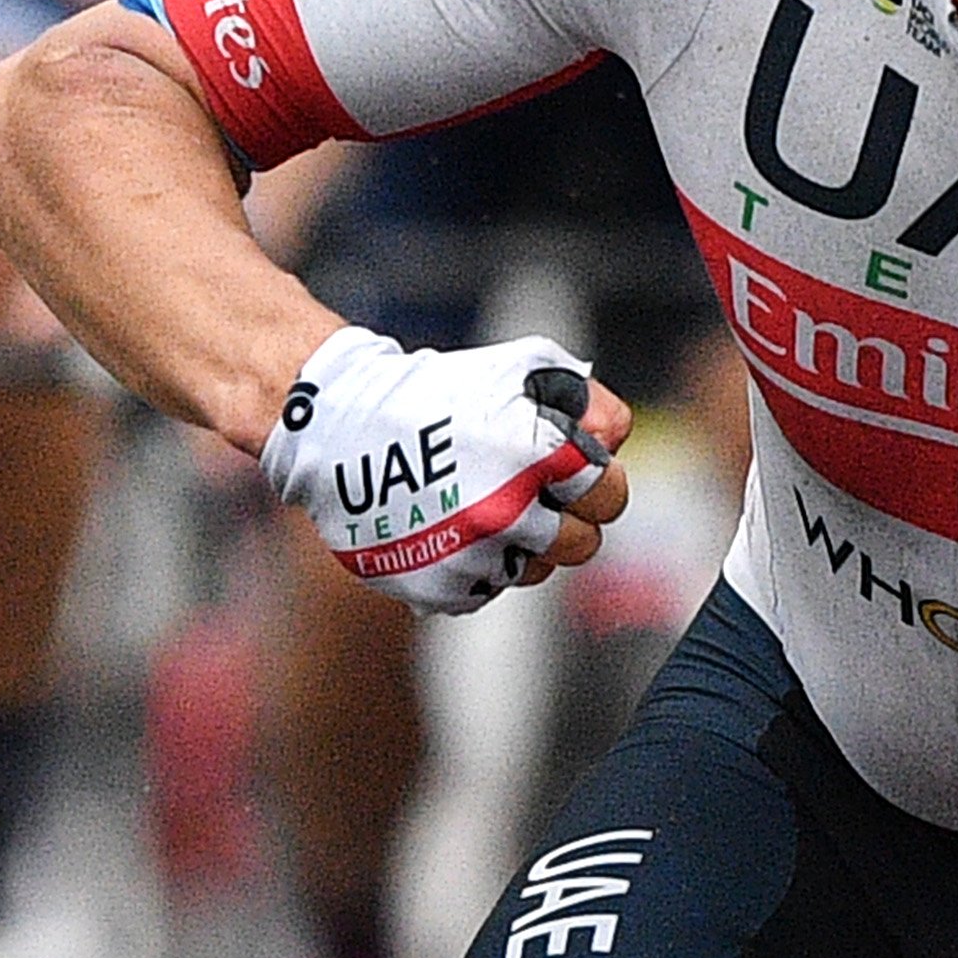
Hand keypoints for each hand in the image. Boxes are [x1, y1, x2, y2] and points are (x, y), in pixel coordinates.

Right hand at [258, 327, 633, 613]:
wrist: (342, 428)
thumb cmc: (435, 394)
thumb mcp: (517, 369)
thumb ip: (582, 400)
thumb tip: (615, 436)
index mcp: (534, 457)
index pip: (608, 494)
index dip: (592, 479)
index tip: (568, 468)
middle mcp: (508, 514)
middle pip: (583, 544)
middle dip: (568, 517)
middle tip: (530, 492)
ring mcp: (473, 556)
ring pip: (536, 571)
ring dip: (523, 542)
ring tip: (485, 504)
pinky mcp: (441, 587)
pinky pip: (488, 589)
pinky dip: (478, 563)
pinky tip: (454, 526)